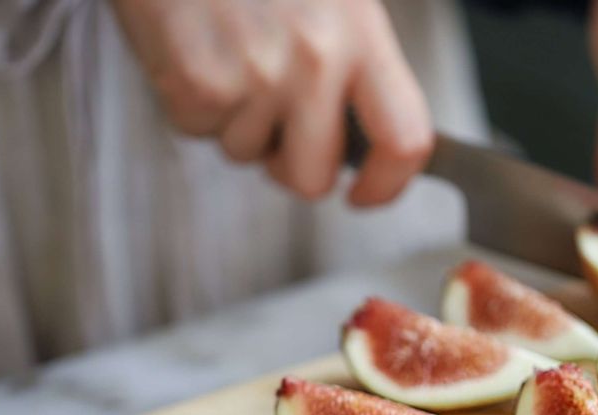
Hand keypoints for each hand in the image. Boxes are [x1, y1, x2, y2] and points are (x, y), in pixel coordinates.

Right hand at [111, 0, 432, 204]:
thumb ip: (358, 64)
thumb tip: (368, 139)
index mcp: (362, 35)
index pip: (405, 140)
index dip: (387, 186)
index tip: (366, 195)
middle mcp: (315, 59)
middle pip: (313, 179)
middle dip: (291, 165)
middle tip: (275, 124)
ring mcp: (254, 74)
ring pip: (248, 155)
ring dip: (237, 121)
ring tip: (228, 51)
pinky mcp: (197, 81)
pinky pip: (199, 131)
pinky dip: (193, 102)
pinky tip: (196, 47)